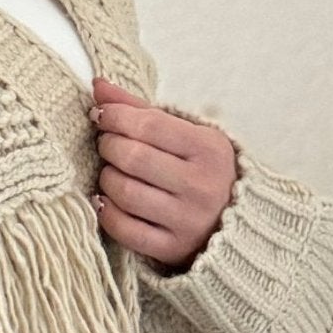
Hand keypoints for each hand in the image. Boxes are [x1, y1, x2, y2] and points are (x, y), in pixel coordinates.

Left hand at [88, 75, 236, 274]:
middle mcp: (201, 186)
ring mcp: (187, 220)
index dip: (117, 117)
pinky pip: (124, 229)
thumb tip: (98, 84)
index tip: (101, 116)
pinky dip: (106, 211)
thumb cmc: (200, 169)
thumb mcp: (184, 133)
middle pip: (133, 158)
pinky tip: (107, 200)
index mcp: (209, 149)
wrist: (235, 222)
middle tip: (106, 144)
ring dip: (105, 178)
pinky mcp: (172, 248)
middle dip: (108, 146)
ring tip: (110, 171)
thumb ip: (141, 109)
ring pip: (124, 192)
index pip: (149, 126)